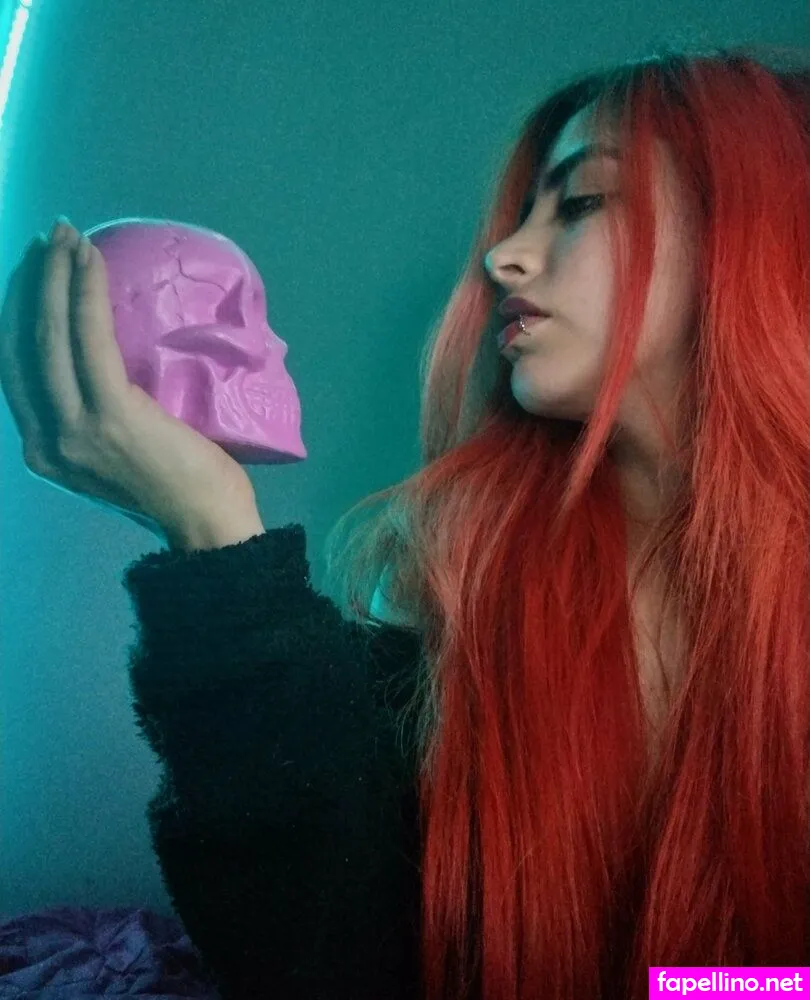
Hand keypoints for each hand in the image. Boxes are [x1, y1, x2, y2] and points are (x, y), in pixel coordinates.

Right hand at [0, 219, 257, 545]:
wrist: (209, 523)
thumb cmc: (176, 484)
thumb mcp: (114, 452)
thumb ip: (88, 416)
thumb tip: (89, 362)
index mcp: (45, 450)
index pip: (18, 369)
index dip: (19, 313)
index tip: (33, 272)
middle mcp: (45, 442)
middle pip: (22, 345)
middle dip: (29, 284)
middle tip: (48, 238)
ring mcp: (73, 432)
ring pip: (49, 335)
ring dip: (54, 277)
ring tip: (65, 235)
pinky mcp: (108, 416)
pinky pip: (89, 339)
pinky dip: (86, 293)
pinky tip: (88, 259)